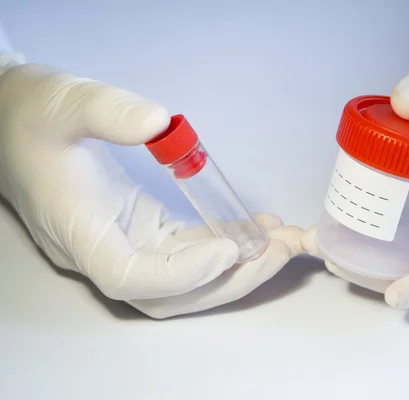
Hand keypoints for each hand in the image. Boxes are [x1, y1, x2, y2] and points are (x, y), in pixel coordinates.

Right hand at [0, 58, 303, 318]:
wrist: (10, 123)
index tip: (230, 249)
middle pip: (170, 294)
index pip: (130, 276)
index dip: (183, 274)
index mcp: (78, 230)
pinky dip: (223, 244)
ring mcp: (123, 244)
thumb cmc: (30, 117)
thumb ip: (108, 112)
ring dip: (238, 266)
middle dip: (231, 279)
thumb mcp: (65, 102)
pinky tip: (256, 228)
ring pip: (184, 281)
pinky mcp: (139, 231)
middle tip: (283, 251)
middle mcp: (102, 251)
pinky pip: (186, 252)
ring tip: (283, 241)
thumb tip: (161, 122)